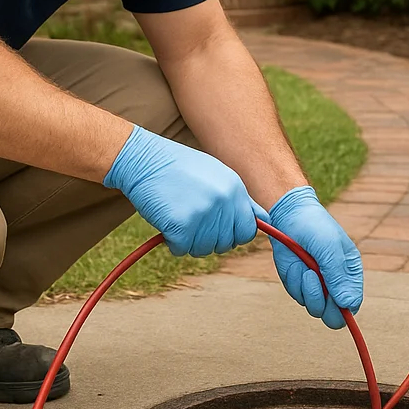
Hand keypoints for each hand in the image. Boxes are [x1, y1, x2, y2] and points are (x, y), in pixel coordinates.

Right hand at [103, 126, 259, 256]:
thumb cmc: (179, 168)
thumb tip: (263, 221)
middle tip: (192, 221)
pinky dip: (172, 241)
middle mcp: (223, 202)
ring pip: (204, 249)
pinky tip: (167, 221)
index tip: (219, 230)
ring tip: (179, 216)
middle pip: (226, 243)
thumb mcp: (216, 175)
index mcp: (235, 189)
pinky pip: (181, 249)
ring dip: (190, 240)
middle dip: (210, 238)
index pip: (248, 230)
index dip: (234, 234)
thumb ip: (239, 199)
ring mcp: (203, 215)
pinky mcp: (182, 226)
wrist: (144, 160)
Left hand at [264, 186, 363, 328]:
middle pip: (334, 317)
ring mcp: (317, 287)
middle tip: (313, 279)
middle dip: (322, 302)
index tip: (332, 295)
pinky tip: (295, 263)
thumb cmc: (315, 228)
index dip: (343, 307)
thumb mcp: (329, 248)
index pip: (353, 304)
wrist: (289, 216)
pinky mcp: (299, 285)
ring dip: (307, 287)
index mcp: (351, 274)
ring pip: (314, 308)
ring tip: (304, 264)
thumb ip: (338, 276)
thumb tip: (348, 304)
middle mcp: (335, 285)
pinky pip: (297, 296)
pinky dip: (294, 281)